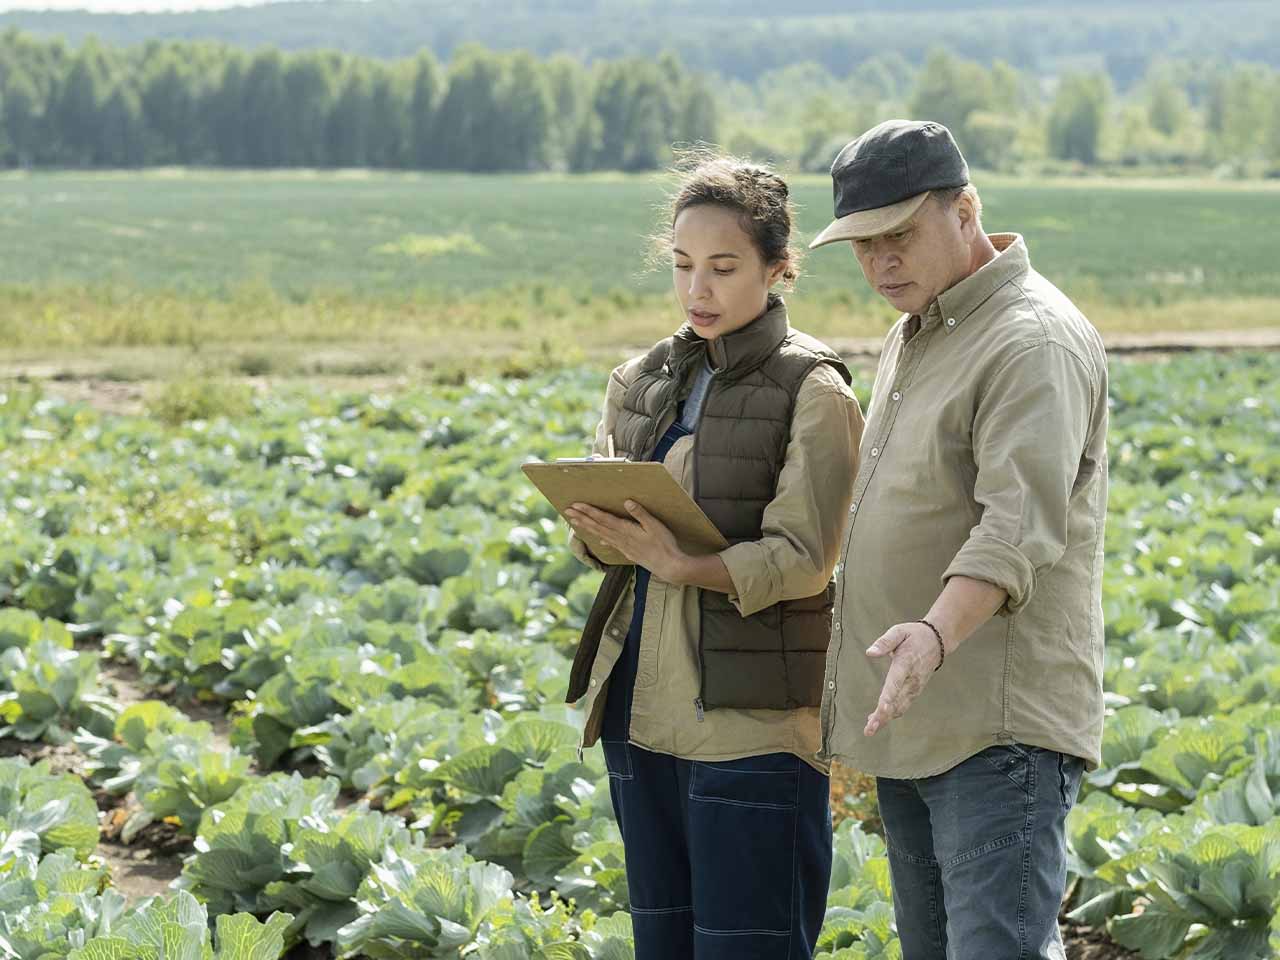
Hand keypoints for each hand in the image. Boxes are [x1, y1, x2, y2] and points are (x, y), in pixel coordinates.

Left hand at [564, 500, 686, 581]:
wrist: (669, 567)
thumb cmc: (665, 545)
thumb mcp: (655, 526)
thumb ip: (640, 514)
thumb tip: (627, 502)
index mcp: (626, 530)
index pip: (603, 518)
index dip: (589, 511)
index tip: (576, 505)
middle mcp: (621, 539)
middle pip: (597, 526)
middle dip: (582, 518)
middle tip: (567, 511)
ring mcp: (624, 547)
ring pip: (601, 535)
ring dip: (587, 527)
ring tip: (575, 522)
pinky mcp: (628, 552)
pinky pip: (611, 544)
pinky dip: (602, 539)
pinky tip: (599, 539)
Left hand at [862, 622, 943, 736]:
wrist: (938, 641)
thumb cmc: (914, 635)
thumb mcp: (899, 631)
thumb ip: (884, 642)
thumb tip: (869, 652)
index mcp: (906, 663)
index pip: (896, 682)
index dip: (889, 696)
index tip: (882, 709)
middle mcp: (911, 679)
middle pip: (896, 700)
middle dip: (883, 716)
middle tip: (869, 729)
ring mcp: (915, 687)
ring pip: (900, 707)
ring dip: (885, 719)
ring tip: (869, 729)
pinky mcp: (915, 691)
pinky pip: (903, 705)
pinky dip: (891, 714)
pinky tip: (877, 719)